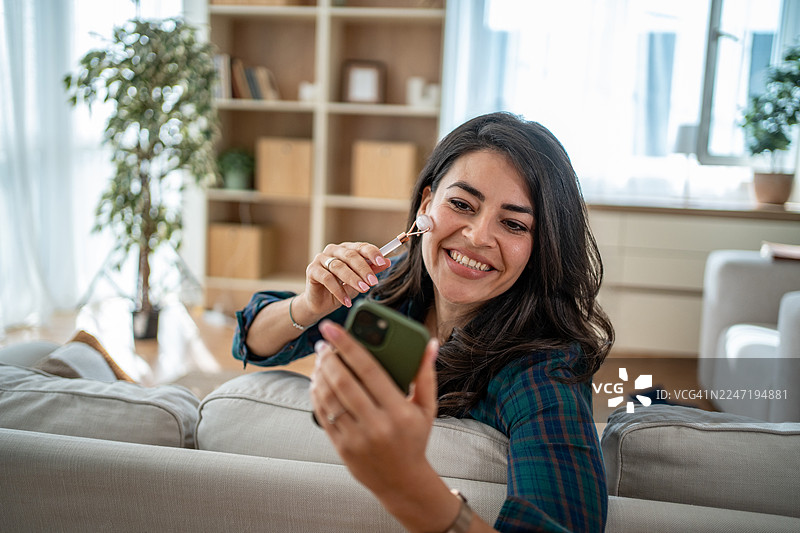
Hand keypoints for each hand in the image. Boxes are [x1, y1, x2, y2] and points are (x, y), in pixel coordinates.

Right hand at [301, 242, 389, 316]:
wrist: (321, 304)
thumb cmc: (341, 289)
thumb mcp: (359, 281)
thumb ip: (371, 271)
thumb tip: (387, 262)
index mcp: (346, 249)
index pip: (361, 246)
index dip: (372, 253)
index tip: (382, 262)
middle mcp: (333, 250)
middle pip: (350, 255)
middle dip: (363, 269)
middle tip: (373, 281)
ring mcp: (320, 259)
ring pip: (338, 267)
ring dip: (352, 279)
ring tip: (363, 290)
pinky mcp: (311, 270)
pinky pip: (327, 279)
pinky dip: (338, 291)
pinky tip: (347, 301)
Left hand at [310, 320, 439, 497]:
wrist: (402, 482)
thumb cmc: (415, 439)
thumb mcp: (427, 409)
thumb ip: (425, 375)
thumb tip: (430, 343)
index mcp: (400, 411)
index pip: (369, 369)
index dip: (348, 345)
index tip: (333, 327)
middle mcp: (377, 425)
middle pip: (344, 382)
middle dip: (329, 357)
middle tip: (323, 342)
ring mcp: (357, 438)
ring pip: (330, 398)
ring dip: (320, 374)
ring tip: (320, 359)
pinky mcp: (342, 448)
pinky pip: (323, 415)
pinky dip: (317, 394)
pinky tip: (318, 381)